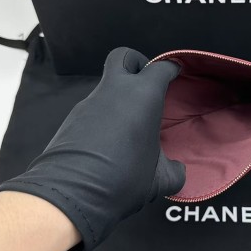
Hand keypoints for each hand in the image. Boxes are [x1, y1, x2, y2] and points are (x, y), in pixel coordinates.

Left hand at [0, 46, 185, 250]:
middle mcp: (114, 90)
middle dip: (137, 63)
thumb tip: (179, 171)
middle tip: (146, 83)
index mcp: (142, 96)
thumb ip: (175, 171)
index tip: (175, 74)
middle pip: (123, 56)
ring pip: (106, 84)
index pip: (160, 68)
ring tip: (129, 124)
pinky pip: (93, 107)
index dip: (170, 68)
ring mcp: (89, 102)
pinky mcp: (71, 119)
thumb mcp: (159, 180)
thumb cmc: (123, 179)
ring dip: (119, 95)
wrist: (71, 193)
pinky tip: (109, 141)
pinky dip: (104, 115)